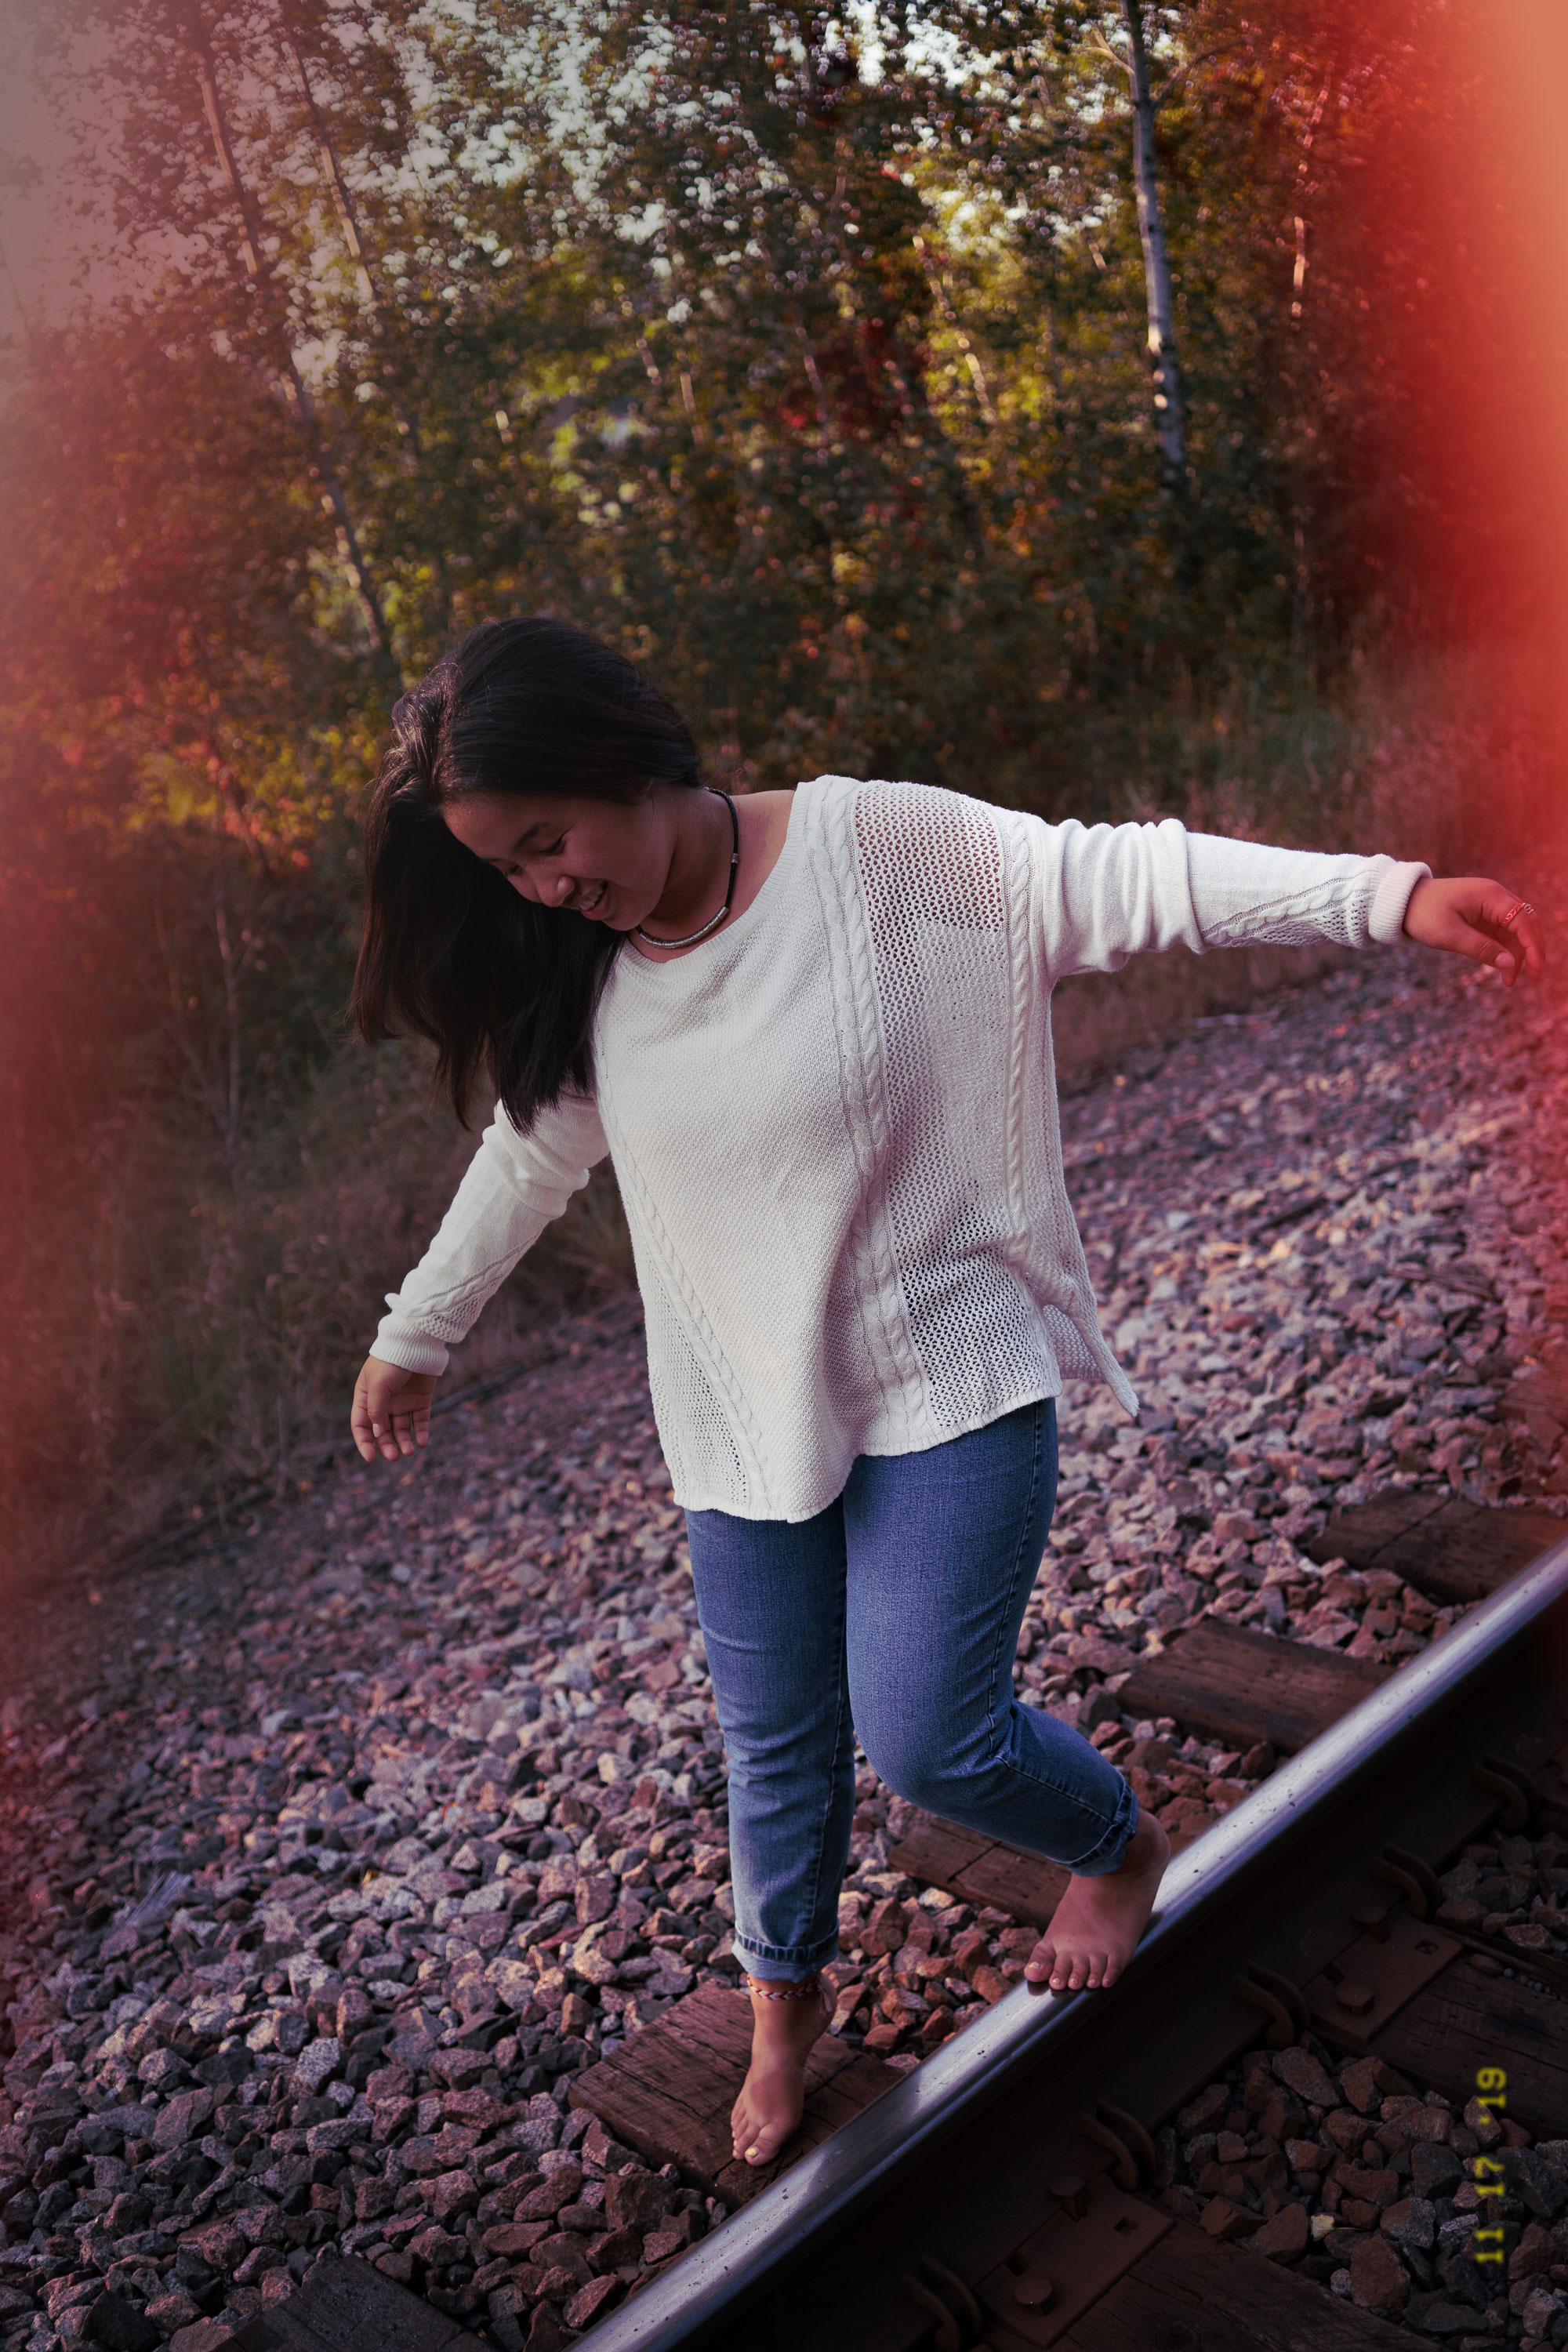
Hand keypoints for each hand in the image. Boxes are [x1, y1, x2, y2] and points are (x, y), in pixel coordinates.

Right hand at [352, 1356, 439, 1462]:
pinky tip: (421, 1442)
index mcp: (366, 1397)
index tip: (372, 1458)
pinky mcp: (420, 1400)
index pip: (361, 1425)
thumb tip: (377, 1432)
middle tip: (395, 1456)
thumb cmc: (392, 1361)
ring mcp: (402, 1402)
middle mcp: (383, 1402)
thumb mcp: (378, 1385)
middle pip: (382, 1431)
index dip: (365, 1443)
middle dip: (387, 1445)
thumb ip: (376, 1409)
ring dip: (404, 1442)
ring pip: (401, 1429)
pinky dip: (420, 1433)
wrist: (418, 1342)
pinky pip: (419, 1421)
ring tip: (409, 1451)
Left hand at [1402, 876, 1544, 987]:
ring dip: (1517, 954)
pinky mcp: (1482, 915)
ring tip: (1508, 981)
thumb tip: (1510, 963)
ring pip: (1515, 931)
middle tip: (1532, 977)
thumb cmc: (1423, 914)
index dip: (1533, 946)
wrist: (1402, 902)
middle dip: (1531, 950)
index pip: (1523, 920)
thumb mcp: (1449, 935)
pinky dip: (1505, 950)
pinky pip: (1502, 932)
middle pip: (1526, 924)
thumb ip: (1481, 948)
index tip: (1535, 970)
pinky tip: (1502, 968)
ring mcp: (1490, 905)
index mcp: (1490, 895)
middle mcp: (1495, 897)